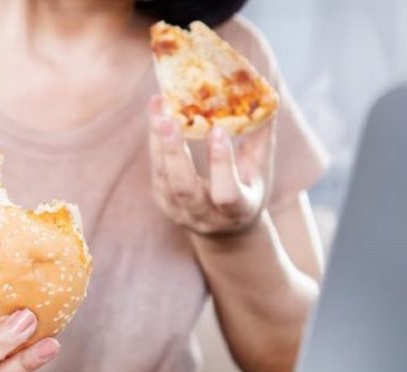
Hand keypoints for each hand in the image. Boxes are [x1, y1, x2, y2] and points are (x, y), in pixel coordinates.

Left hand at [148, 95, 274, 234]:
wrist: (224, 230)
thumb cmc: (248, 190)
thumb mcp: (260, 170)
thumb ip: (261, 135)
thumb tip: (266, 91)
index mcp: (237, 211)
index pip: (227, 193)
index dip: (221, 163)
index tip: (217, 129)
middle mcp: (205, 216)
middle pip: (184, 188)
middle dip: (175, 153)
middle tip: (169, 119)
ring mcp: (179, 211)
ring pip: (163, 178)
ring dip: (158, 141)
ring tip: (159, 107)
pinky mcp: (162, 200)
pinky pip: (155, 170)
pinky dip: (154, 140)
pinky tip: (156, 113)